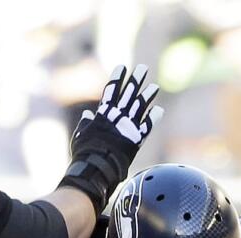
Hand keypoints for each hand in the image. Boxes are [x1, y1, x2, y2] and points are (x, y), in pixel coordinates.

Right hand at [60, 64, 162, 211]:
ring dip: (147, 96)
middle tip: (143, 68)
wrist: (97, 166)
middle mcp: (117, 116)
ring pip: (140, 106)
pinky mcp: (136, 138)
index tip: (122, 67)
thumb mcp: (80, 135)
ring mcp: (128, 126)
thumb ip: (85, 123)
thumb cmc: (85, 152)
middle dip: (136, 80)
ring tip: (155, 87)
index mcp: (103, 114)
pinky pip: (147, 126)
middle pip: (128, 94)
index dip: (117, 78)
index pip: (111, 91)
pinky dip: (153, 118)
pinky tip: (159, 110)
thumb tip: (88, 114)